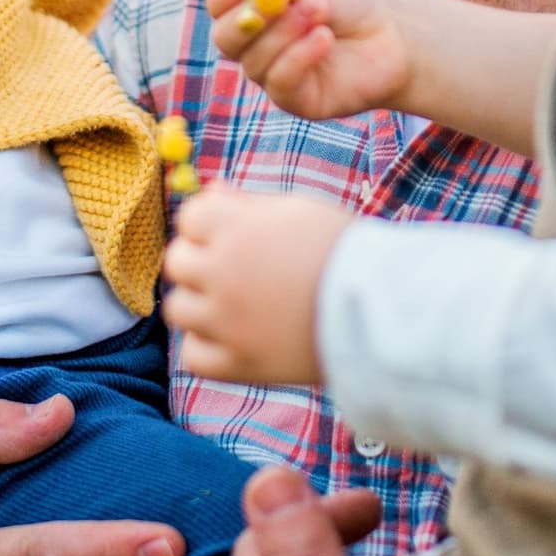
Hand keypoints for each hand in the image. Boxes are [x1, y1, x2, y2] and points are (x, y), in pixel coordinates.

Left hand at [162, 187, 351, 386]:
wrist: (380, 309)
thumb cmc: (342, 250)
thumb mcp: (298, 209)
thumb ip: (248, 202)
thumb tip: (210, 192)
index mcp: (237, 228)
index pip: (189, 217)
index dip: (208, 222)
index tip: (233, 233)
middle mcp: (223, 273)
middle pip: (176, 261)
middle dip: (199, 259)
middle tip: (232, 268)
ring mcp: (227, 322)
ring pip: (177, 309)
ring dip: (198, 303)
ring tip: (232, 303)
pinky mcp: (239, 363)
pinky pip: (193, 356)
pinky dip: (206, 345)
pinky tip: (231, 335)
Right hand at [206, 0, 415, 123]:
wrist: (395, 32)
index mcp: (254, 8)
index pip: (219, 4)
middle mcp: (256, 44)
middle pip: (224, 38)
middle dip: (251, 18)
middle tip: (281, 0)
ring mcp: (273, 74)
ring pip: (254, 61)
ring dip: (286, 31)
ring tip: (322, 9)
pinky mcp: (296, 99)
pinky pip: (280, 82)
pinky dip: (299, 56)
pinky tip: (324, 38)